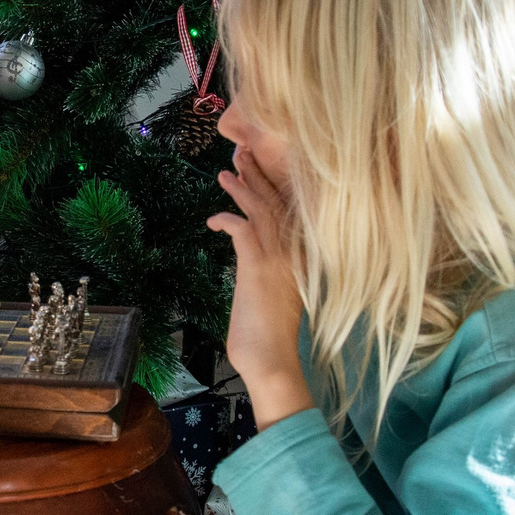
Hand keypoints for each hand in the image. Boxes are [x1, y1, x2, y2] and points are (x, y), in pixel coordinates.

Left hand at [207, 146, 311, 427]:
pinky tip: (213, 220)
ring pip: (261, 210)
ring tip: (226, 171)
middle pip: (277, 203)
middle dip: (258, 176)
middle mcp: (295, 254)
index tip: (261, 170)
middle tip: (243, 153)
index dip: (276, 188)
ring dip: (241, 188)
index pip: (291, 214)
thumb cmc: (270, 337)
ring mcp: (278, 259)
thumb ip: (271, 275)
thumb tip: (256, 265)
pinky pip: (242, 228)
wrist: (273, 361)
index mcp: (302, 260)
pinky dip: (226, 219)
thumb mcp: (275, 297)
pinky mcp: (258, 266)